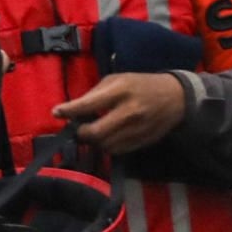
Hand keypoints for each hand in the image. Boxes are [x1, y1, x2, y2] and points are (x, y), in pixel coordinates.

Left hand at [51, 72, 185, 155]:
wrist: (175, 98)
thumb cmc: (140, 85)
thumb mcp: (118, 80)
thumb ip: (95, 94)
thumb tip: (72, 110)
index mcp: (121, 91)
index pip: (89, 104)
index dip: (70, 110)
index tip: (56, 112)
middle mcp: (129, 112)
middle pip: (95, 133)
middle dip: (81, 133)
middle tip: (77, 128)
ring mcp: (137, 130)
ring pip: (104, 145)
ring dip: (94, 141)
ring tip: (94, 131)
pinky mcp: (141, 142)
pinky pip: (116, 151)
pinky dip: (107, 146)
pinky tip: (108, 136)